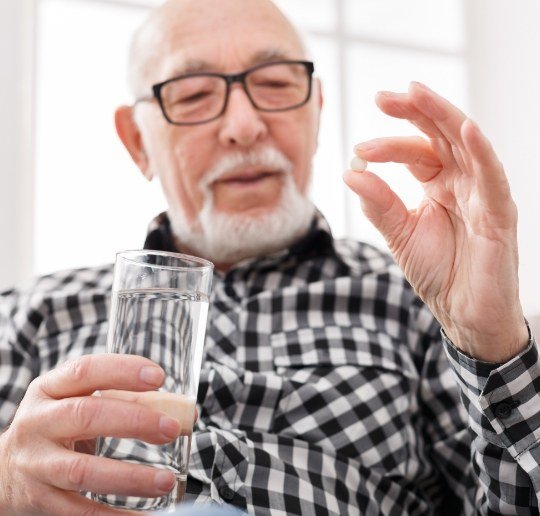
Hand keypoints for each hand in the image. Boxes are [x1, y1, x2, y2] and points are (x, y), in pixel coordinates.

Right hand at [0, 354, 185, 514]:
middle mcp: (37, 423)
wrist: (4, 469)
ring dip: (129, 477)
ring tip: (166, 480)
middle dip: (134, 420)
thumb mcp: (77, 401)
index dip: (122, 371)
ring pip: (82, 471)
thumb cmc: (58, 425)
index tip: (159, 377)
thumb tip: (184, 412)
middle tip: (172, 428)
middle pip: (86, 416)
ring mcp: (36, 463)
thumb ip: (125, 400)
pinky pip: (78, 512)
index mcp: (49, 389)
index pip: (85, 371)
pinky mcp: (39, 499)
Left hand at [344, 82, 528, 362]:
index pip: (416, 152)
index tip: (358, 151)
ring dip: (442, 117)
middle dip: (415, 112)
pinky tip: (463, 129)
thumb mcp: (400, 235)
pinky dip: (480, 152)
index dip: (389, 145)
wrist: (463, 315)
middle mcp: (463, 183)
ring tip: (415, 94)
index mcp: (440, 185)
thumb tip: (351, 172)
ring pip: (467, 144)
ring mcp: (483, 195)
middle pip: (442, 135)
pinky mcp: (499, 214)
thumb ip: (379, 204)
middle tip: (383, 97)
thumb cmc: (439, 273)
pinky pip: (493, 177)